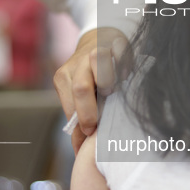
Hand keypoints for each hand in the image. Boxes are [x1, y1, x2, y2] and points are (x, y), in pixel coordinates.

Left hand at [54, 27, 127, 153]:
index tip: (89, 136)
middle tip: (97, 125)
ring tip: (112, 92)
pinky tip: (126, 75)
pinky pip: (121, 52)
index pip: (70, 105)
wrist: (98, 39)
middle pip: (80, 88)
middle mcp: (77, 63)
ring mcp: (96, 50)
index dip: (80, 123)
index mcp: (63, 77)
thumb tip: (78, 150)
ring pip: (98, 63)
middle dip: (89, 111)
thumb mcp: (78, 94)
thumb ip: (78, 116)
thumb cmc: (90, 76)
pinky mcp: (116, 42)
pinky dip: (125, 66)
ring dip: (107, 82)